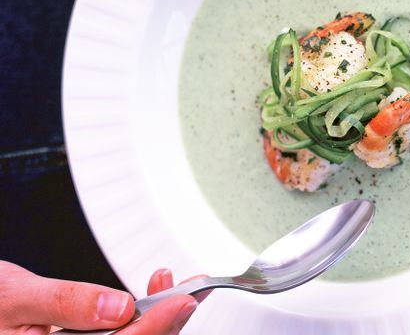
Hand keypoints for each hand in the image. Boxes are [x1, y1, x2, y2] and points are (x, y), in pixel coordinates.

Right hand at [0, 260, 199, 333]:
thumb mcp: (15, 296)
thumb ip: (64, 302)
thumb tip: (117, 306)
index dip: (154, 327)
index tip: (181, 301)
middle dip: (164, 322)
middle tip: (188, 290)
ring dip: (156, 319)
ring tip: (168, 285)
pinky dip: (138, 319)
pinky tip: (148, 300)